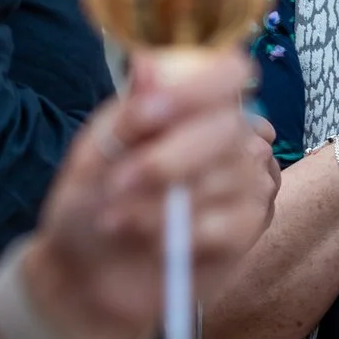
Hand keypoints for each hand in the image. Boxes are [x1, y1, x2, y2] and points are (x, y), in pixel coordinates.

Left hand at [21, 52, 278, 338]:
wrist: (89, 273)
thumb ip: (128, 115)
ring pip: (227, 179)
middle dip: (168, 161)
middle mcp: (228, 134)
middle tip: (119, 184)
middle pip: (228, 129)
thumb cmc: (91, 203)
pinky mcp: (249, 226)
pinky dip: (184, 234)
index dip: (197, 90)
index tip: (148, 115)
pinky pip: (232, 223)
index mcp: (191, 103)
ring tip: (119, 220)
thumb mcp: (95, 155)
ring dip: (164, 205)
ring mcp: (246, 179)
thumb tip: (148, 65)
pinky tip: (152, 243)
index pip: (229, 73)